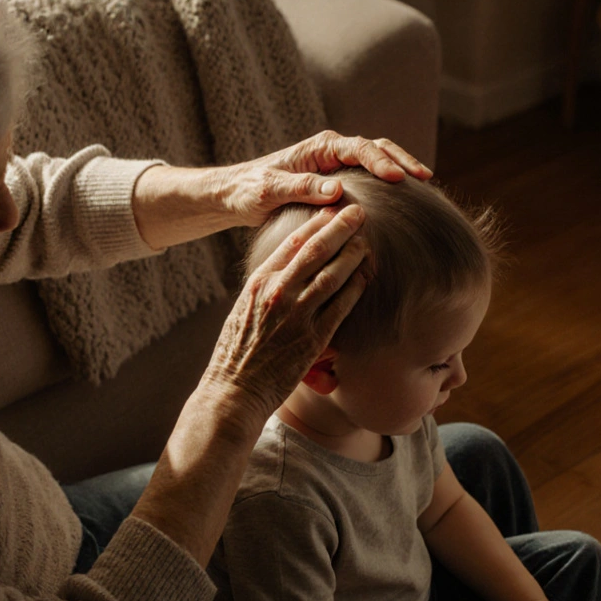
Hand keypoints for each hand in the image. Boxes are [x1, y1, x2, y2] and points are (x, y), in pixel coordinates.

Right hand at [199, 205, 369, 426]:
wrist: (234, 389)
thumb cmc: (237, 351)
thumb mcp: (244, 308)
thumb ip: (266, 287)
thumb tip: (286, 268)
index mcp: (258, 283)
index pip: (292, 243)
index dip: (316, 223)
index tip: (331, 210)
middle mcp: (277, 293)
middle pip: (316, 251)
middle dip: (340, 228)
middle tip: (358, 212)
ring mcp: (296, 315)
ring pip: (332, 275)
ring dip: (353, 255)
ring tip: (366, 241)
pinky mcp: (312, 339)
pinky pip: (340, 307)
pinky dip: (355, 289)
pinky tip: (365, 277)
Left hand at [213, 130, 432, 226]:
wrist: (238, 195)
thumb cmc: (250, 191)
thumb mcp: (270, 191)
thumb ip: (301, 189)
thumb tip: (337, 190)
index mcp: (319, 148)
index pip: (358, 148)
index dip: (380, 162)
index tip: (398, 179)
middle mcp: (331, 151)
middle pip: (376, 148)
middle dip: (401, 160)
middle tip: (425, 178)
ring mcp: (337, 164)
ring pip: (377, 159)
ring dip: (400, 168)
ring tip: (424, 185)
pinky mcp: (338, 180)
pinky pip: (370, 177)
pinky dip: (389, 184)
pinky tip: (404, 199)